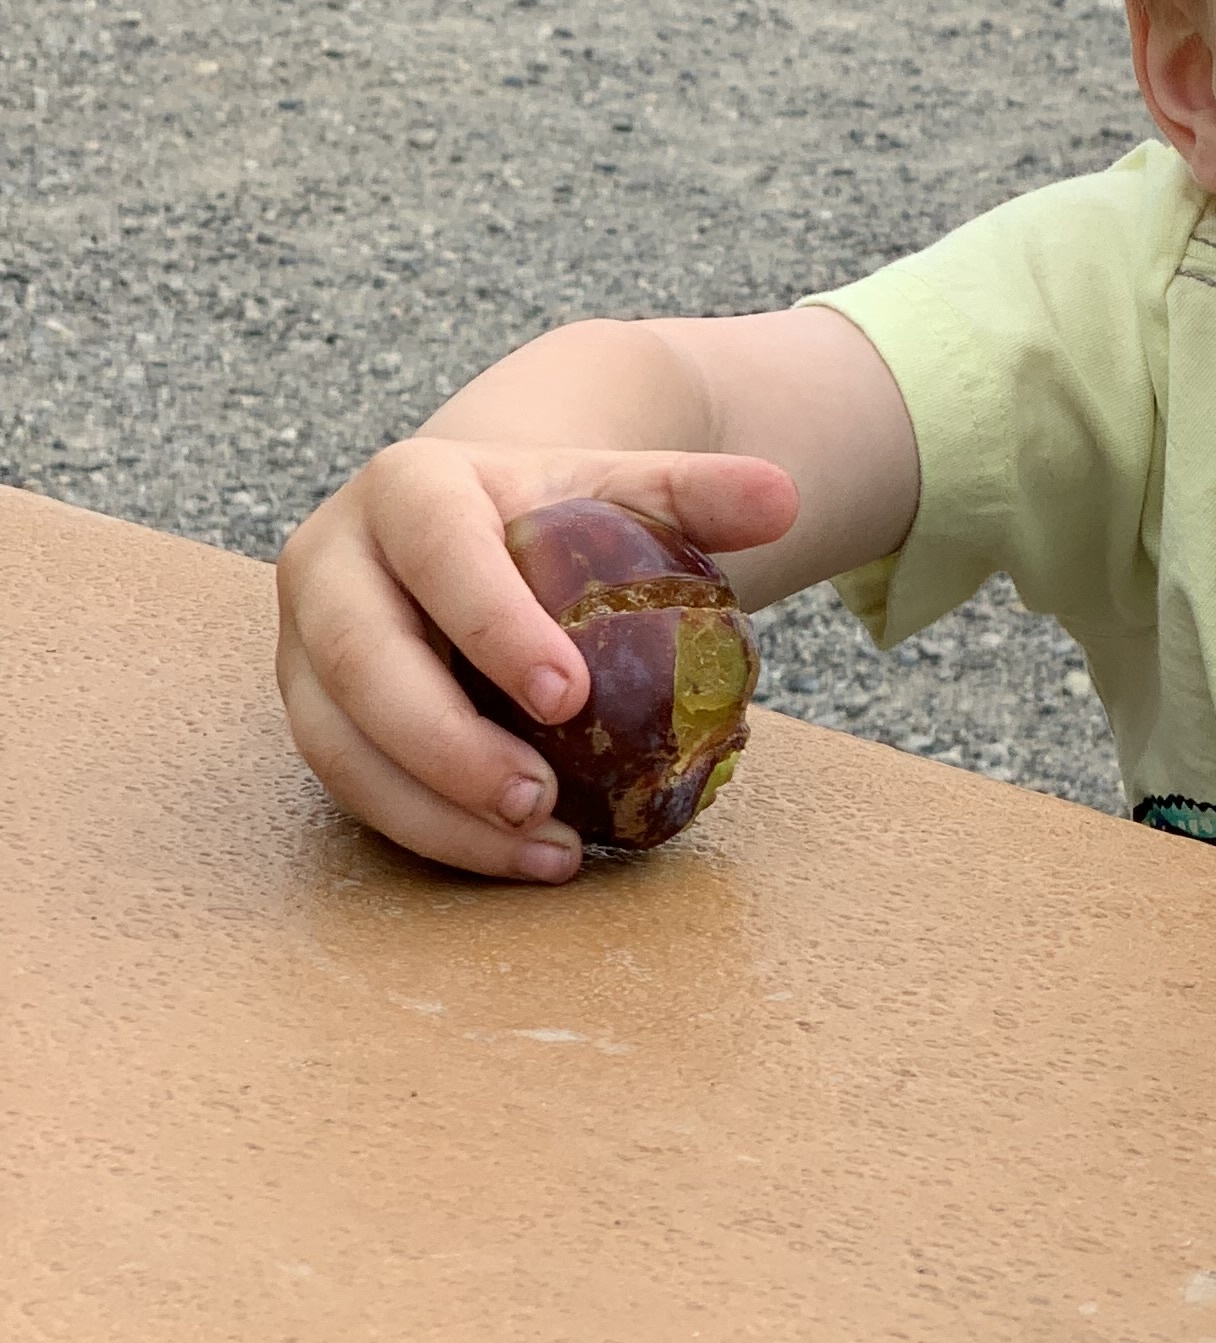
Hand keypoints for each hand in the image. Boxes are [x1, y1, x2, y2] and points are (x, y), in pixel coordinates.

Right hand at [274, 439, 796, 883]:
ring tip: (543, 847)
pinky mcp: (313, 710)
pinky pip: (348, 785)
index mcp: (409, 486)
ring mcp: (306, 644)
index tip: (570, 695)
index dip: (493, 624)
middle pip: (365, 660)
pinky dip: (430, 831)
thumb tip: (784, 500)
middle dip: (447, 744)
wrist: (469, 524)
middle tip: (541, 800)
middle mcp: (333, 561)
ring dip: (436, 811)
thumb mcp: (618, 486)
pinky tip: (517, 856)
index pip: (439, 551)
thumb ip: (697, 489)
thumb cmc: (553, 513)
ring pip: (340, 741)